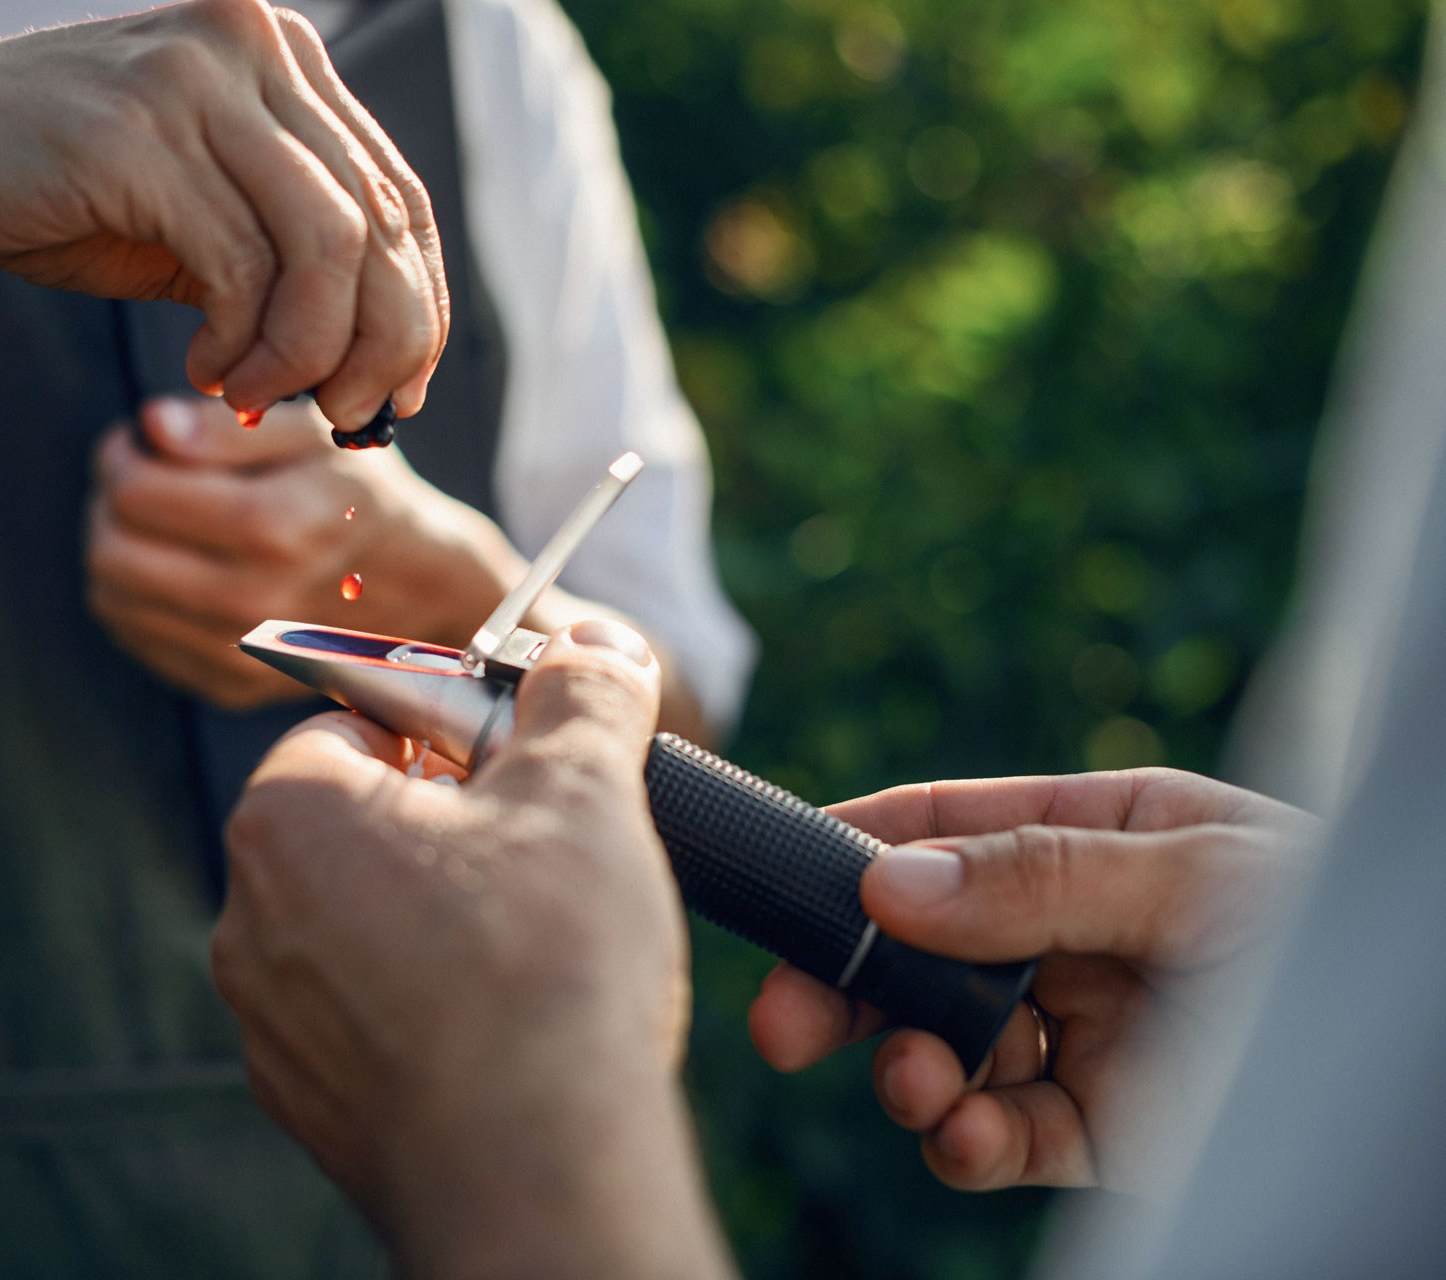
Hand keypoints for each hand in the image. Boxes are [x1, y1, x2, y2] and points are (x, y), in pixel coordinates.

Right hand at [0, 5, 443, 427]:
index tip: (398, 391)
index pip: (400, 197)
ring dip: (309, 354)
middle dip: (381, 345)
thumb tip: (385, 362)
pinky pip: (240, 268)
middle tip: (346, 416)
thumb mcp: (198, 217)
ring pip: (326, 249)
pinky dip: (242, 345)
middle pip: (381, 224)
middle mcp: (255, 43)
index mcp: (282, 55)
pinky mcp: (138, 134)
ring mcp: (196, 79)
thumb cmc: (55, 189)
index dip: (417, 308)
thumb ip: (288, 260)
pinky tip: (207, 374)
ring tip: (258, 396)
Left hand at [86, 395, 528, 709]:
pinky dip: (138, 597)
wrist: (419, 587)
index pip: (135, 492)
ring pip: (113, 599)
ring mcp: (240, 655)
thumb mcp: (313, 434)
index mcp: (275, 528)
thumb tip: (150, 427)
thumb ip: (228, 424)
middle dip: (110, 504)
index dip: (121, 457)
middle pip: (112, 551)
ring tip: (158, 522)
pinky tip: (177, 567)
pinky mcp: (228, 686)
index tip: (140, 443)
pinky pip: (137, 637)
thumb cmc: (361, 497)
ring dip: (117, 550)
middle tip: (138, 480)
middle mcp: (253, 601)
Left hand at [214, 622, 732, 1278]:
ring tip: (540, 947)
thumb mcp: (583, 789)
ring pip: (370, 925)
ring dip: (447, 918)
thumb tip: (591, 646)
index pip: (358, 719)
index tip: (523, 759)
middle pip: (363, 823)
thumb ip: (581, 695)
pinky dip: (436, 1009)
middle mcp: (251, 918)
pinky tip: (511, 1027)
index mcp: (289, 816)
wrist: (537, 1179)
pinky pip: (375, 1018)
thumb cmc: (544, 972)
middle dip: (456, 824)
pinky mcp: (314, 1104)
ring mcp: (275, 1024)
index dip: (454, 727)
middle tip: (549, 850)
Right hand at [747, 768, 1317, 1192]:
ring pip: (945, 1045)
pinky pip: (998, 1133)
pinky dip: (962, 1141)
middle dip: (848, 981)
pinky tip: (963, 1136)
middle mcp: (1079, 929)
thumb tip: (889, 883)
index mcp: (1106, 835)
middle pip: (924, 946)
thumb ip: (1043, 878)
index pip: (954, 827)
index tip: (779, 874)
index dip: (860, 847)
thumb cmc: (1339, 940)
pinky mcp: (1099, 1129)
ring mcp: (1083, 1030)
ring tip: (911, 1085)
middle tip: (782, 1022)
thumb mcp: (1200, 883)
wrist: (1415, 1085)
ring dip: (905, 1068)